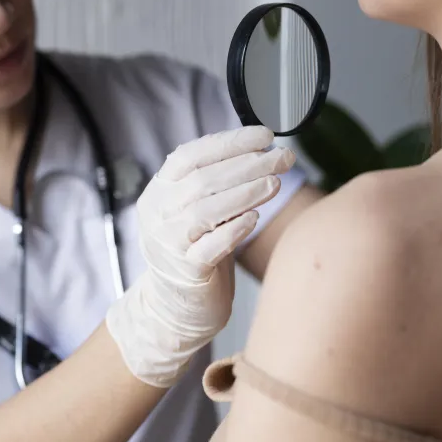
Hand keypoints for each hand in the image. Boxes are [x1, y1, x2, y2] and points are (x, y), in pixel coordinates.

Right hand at [106, 127, 295, 386]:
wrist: (175, 305)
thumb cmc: (195, 249)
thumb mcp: (197, 209)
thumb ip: (215, 182)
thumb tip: (260, 148)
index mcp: (159, 191)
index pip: (189, 156)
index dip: (228, 142)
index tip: (264, 136)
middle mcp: (158, 214)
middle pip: (202, 180)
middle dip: (248, 165)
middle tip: (284, 157)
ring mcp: (168, 245)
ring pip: (205, 211)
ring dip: (245, 192)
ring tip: (275, 182)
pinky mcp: (185, 273)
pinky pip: (209, 248)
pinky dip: (233, 230)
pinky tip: (255, 218)